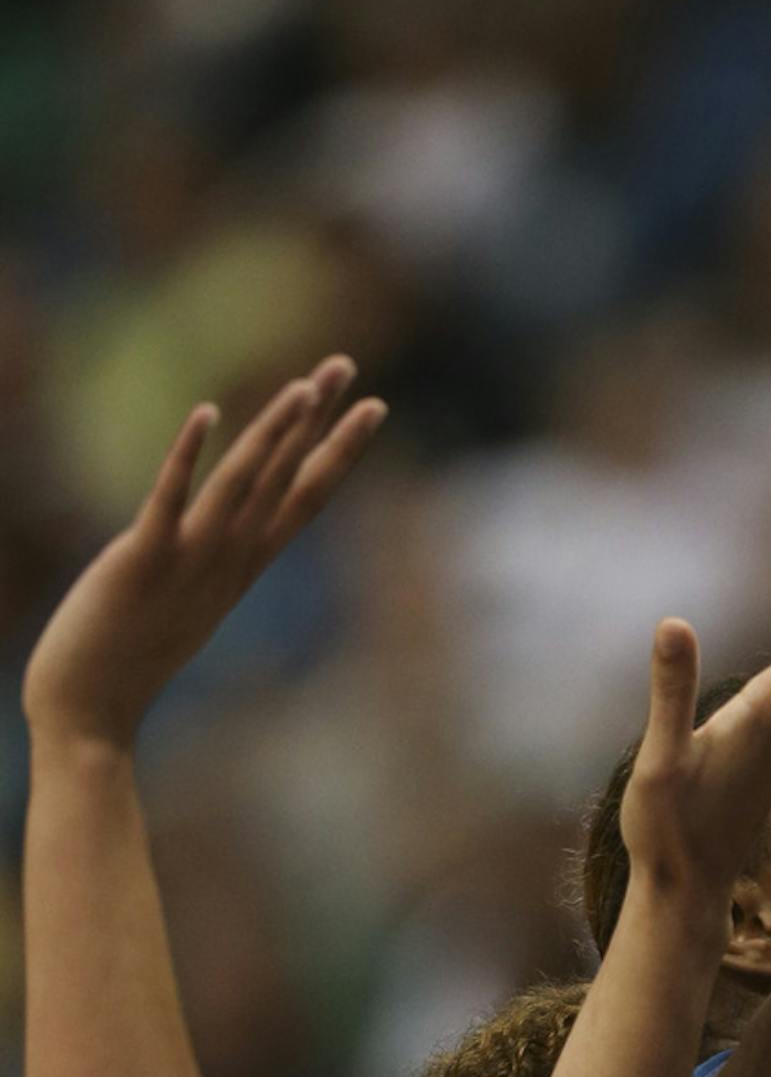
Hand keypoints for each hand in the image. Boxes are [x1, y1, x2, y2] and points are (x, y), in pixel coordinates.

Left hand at [23, 365, 385, 749]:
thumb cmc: (132, 660)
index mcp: (242, 566)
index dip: (341, 449)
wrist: (92, 711)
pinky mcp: (141, 560)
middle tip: (346, 364)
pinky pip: (171, 501)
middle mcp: (228, 559)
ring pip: (243, 485)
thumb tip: (220, 539)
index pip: (305, 497)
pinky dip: (189, 457)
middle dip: (320, 420)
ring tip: (304, 386)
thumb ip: (206, 566)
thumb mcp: (186, 601)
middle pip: (286, 478)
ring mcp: (190, 560)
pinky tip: (205, 414)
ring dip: (275, 434)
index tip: (372, 406)